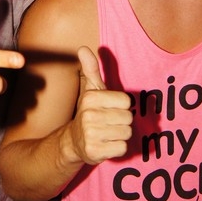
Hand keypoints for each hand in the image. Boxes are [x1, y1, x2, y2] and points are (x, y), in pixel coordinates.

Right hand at [67, 46, 131, 164]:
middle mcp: (89, 116)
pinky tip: (106, 144)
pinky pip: (122, 148)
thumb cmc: (89, 112)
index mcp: (91, 98)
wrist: (74, 141)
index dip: (121, 106)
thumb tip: (83, 48)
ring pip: (126, 133)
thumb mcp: (91, 89)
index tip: (109, 108)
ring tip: (107, 133)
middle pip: (128, 118)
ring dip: (120, 135)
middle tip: (108, 122)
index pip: (127, 102)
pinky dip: (117, 148)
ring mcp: (91, 135)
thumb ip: (91, 69)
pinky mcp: (95, 152)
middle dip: (122, 121)